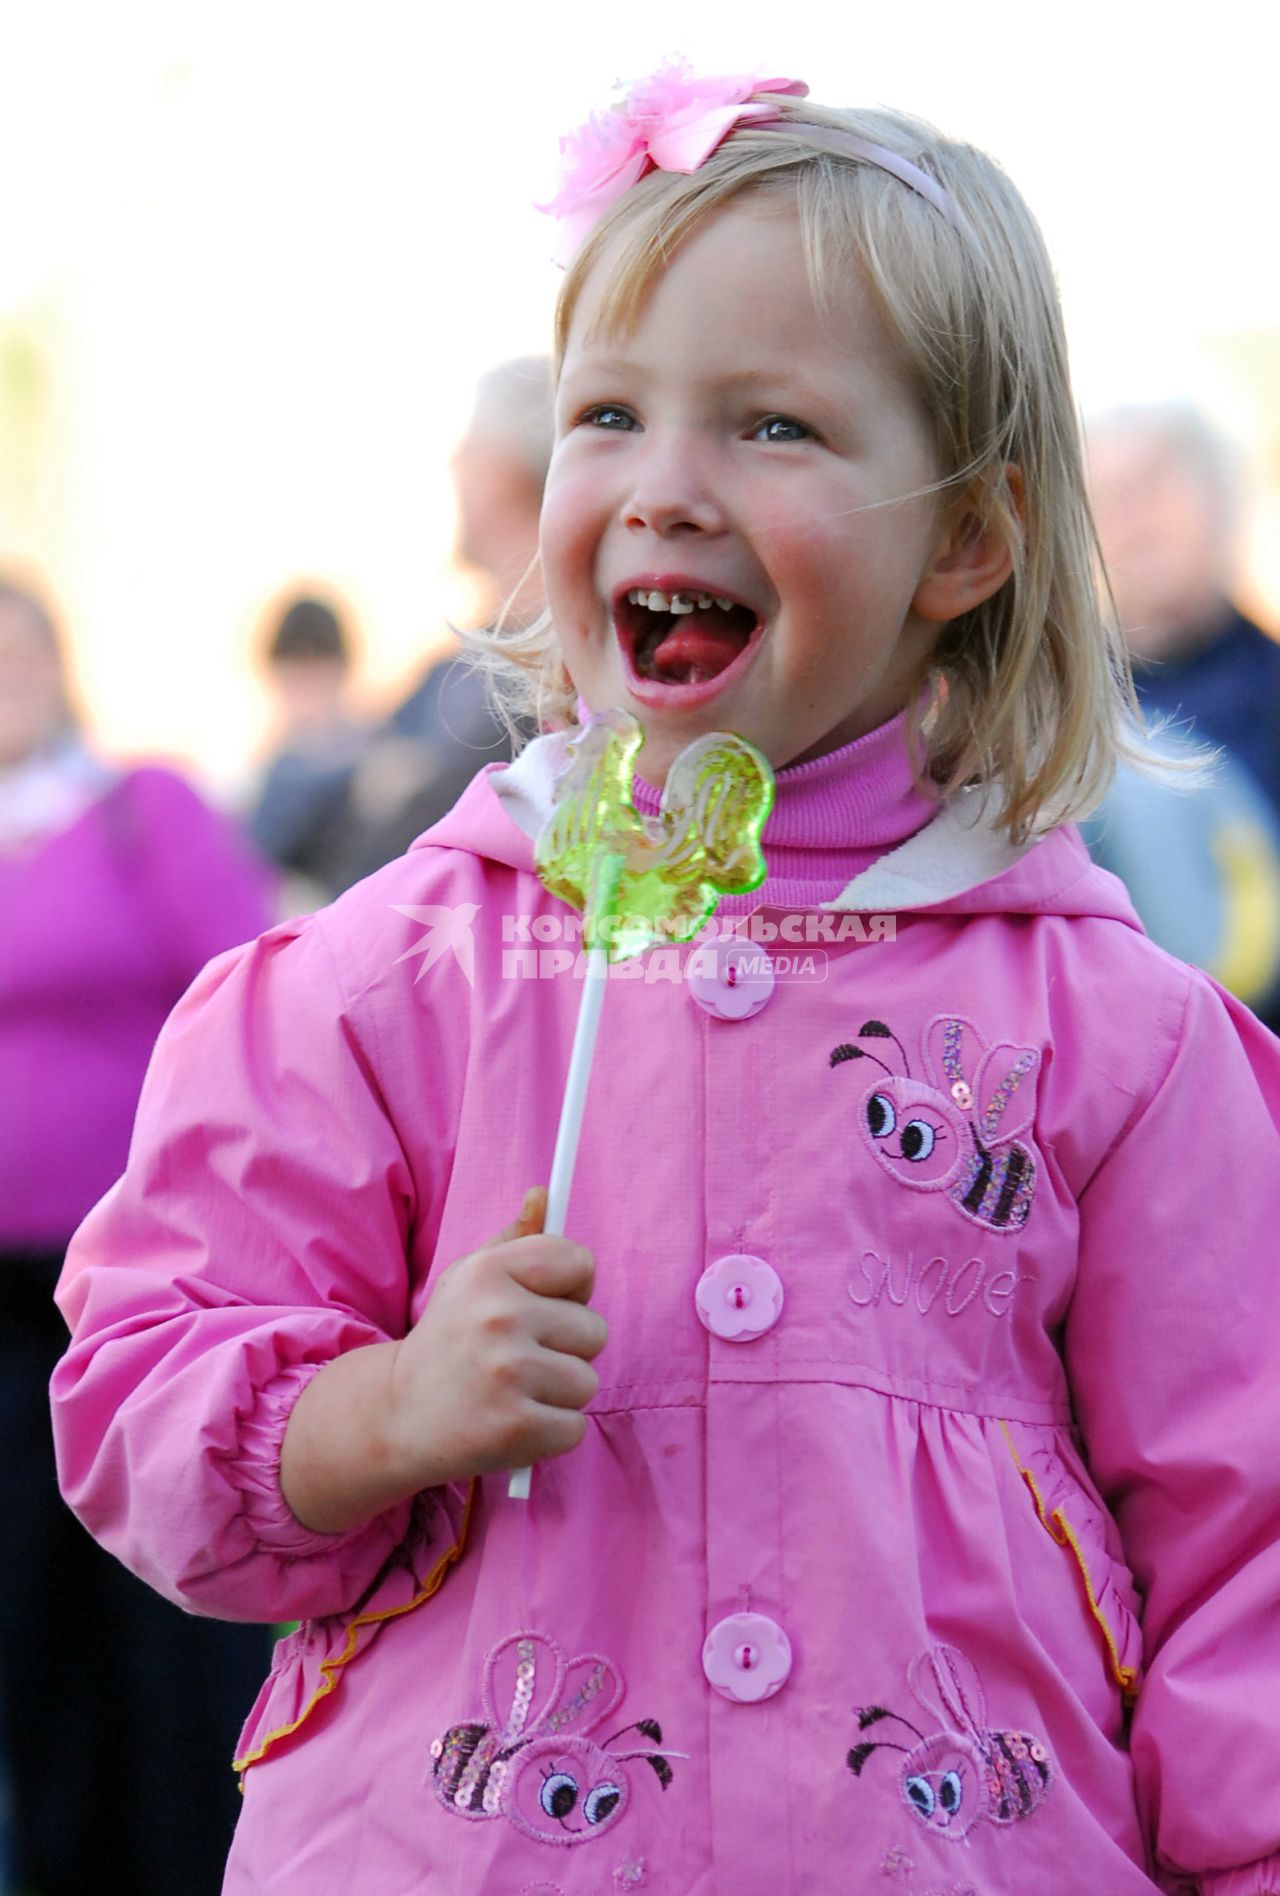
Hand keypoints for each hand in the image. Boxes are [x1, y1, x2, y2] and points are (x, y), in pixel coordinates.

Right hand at [386, 1187, 606, 1489]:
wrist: (395, 1416)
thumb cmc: (447, 1341)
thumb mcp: (469, 1279)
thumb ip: (514, 1239)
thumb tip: (542, 1195)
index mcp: (489, 1271)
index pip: (580, 1262)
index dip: (570, 1290)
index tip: (543, 1308)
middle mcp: (499, 1316)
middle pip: (595, 1329)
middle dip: (566, 1349)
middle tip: (518, 1359)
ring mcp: (509, 1373)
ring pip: (586, 1381)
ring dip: (558, 1394)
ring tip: (512, 1392)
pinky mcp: (516, 1427)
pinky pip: (575, 1427)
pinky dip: (550, 1433)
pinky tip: (511, 1423)